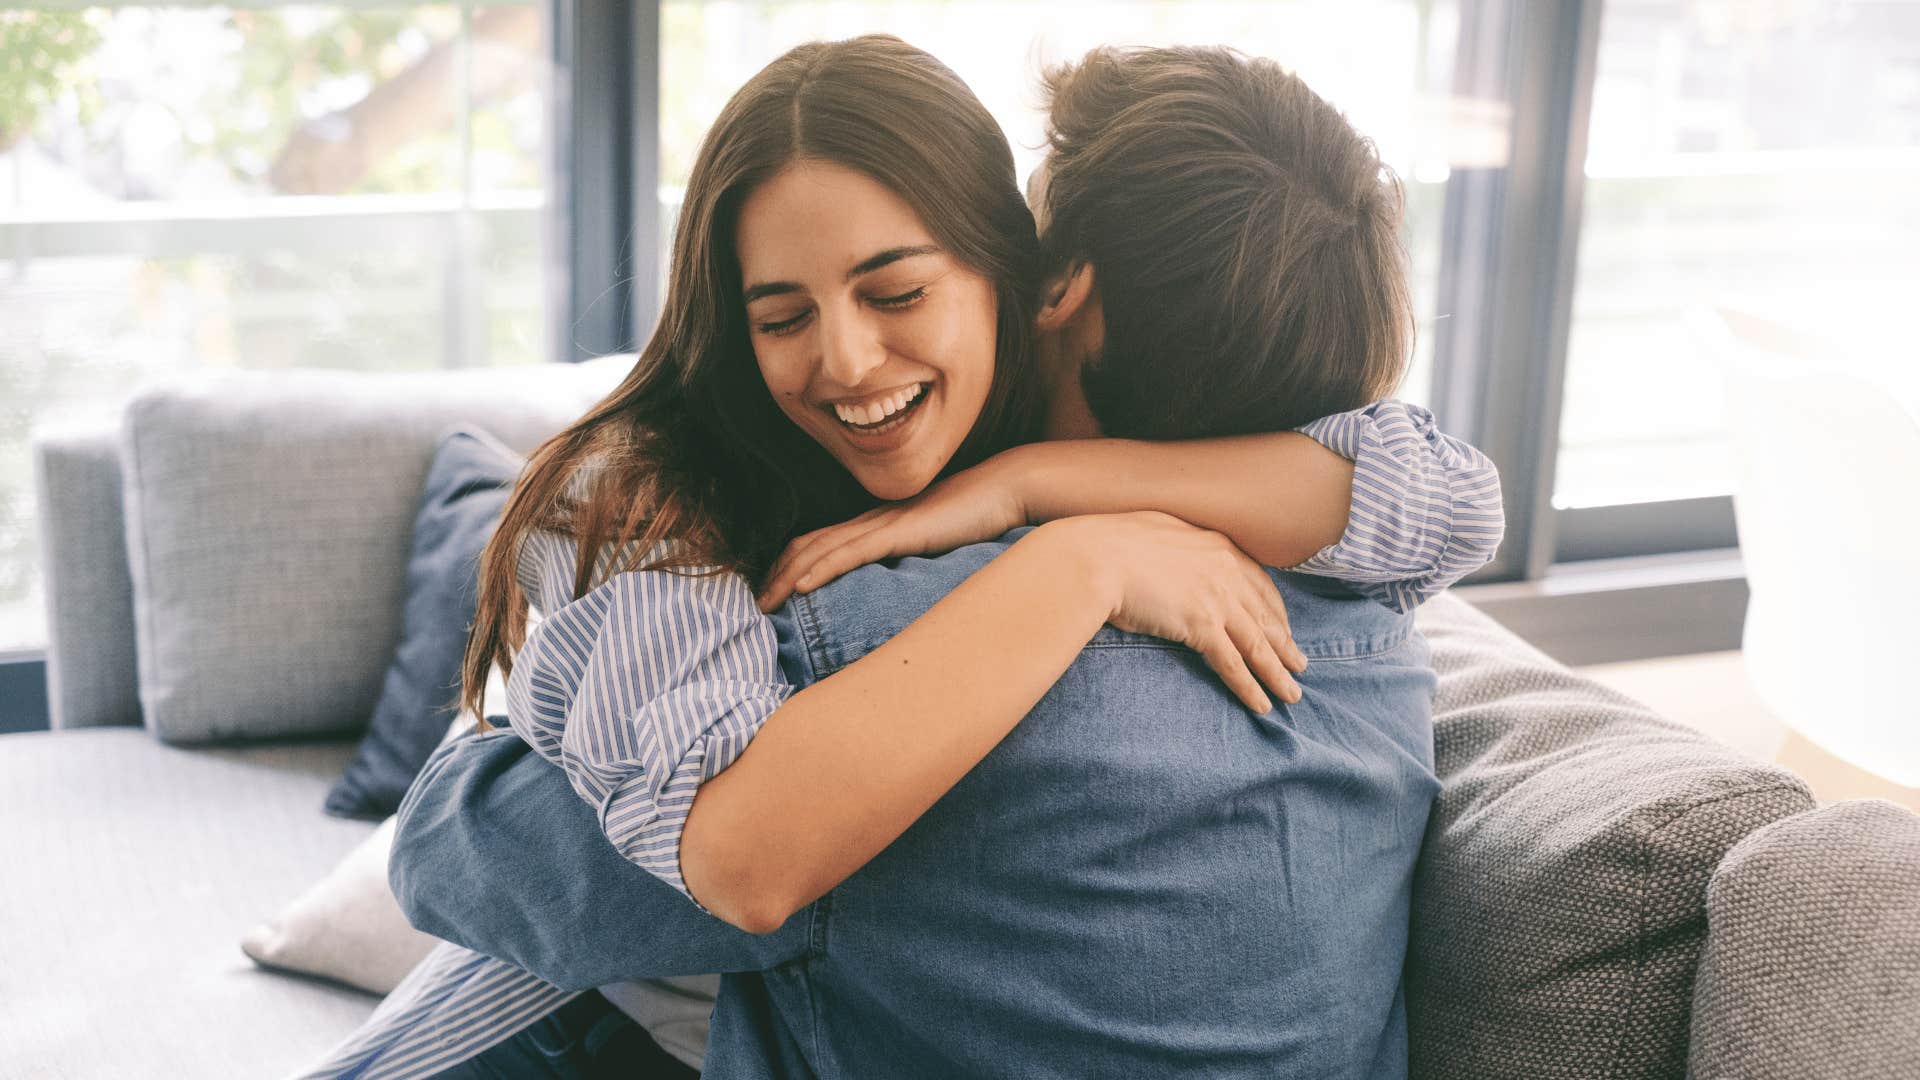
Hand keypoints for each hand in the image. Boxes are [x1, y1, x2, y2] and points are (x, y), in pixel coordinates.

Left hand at [757, 457, 1027, 611]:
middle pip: (809, 546)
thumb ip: (917, 561)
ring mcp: (884, 524)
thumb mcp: (939, 544)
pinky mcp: (900, 532)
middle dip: (775, 575)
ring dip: (787, 576)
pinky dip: (822, 569)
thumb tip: (903, 592)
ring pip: (821, 550)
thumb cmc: (979, 517)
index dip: (790, 566)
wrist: (1006, 489)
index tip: (773, 594)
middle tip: (753, 606)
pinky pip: (851, 552)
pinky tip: (801, 586)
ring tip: (763, 603)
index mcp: (879, 524)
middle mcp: (873, 521)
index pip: (821, 543)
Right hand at [1057, 511, 1308, 711]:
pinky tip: (1262, 704)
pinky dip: (1249, 686)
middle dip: (1285, 645)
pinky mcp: (1201, 625)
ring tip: (1291, 694)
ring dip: (1277, 672)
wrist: (1093, 556)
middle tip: (1300, 666)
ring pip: (1257, 643)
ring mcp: (1216, 598)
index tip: (1284, 629)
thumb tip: (1170, 556)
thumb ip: (1176, 546)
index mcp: (1216, 545)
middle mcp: (1224, 570)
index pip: (1258, 583)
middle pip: (1265, 615)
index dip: (1274, 610)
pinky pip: (1233, 662)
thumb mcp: (1153, 530)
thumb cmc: (1109, 543)